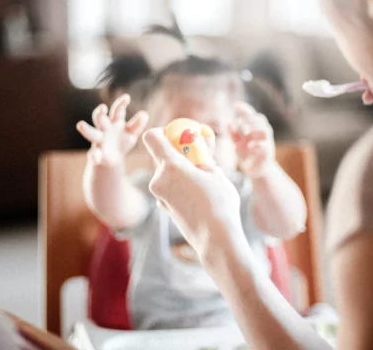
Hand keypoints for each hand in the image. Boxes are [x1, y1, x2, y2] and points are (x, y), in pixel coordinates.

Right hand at [76, 94, 148, 166]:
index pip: (117, 110)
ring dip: (86, 129)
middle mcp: (104, 128)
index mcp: (115, 122)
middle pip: (100, 118)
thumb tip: (145, 114)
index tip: (127, 98)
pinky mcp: (97, 154)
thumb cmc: (123, 140)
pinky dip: (94, 156)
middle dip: (99, 113)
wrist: (113, 158)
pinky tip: (95, 159)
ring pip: (91, 133)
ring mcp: (99, 140)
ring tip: (80, 124)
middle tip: (102, 108)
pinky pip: (93, 154)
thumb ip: (137, 124)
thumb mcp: (132, 133)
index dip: (121, 103)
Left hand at [142, 128, 242, 259]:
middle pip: (160, 155)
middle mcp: (158, 180)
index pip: (152, 137)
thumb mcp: (216, 172)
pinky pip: (168, 188)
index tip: (179, 137)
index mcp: (171, 166)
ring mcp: (158, 195)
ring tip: (203, 180)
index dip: (163, 132)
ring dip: (180, 171)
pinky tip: (197, 195)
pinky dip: (179, 186)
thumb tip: (200, 140)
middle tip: (198, 158)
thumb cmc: (219, 203)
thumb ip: (203, 155)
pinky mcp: (163, 207)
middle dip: (177, 153)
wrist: (216, 239)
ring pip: (166, 173)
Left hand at [231, 102, 275, 177]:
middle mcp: (262, 133)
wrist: (255, 170)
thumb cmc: (246, 154)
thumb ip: (233, 133)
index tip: (235, 105)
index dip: (245, 109)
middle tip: (239, 127)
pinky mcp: (268, 153)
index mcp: (254, 128)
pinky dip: (257, 144)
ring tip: (244, 132)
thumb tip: (227, 123)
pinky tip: (249, 145)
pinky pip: (266, 145)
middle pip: (260, 119)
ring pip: (266, 129)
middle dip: (249, 120)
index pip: (252, 115)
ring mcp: (267, 142)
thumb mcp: (237, 142)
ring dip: (254, 128)